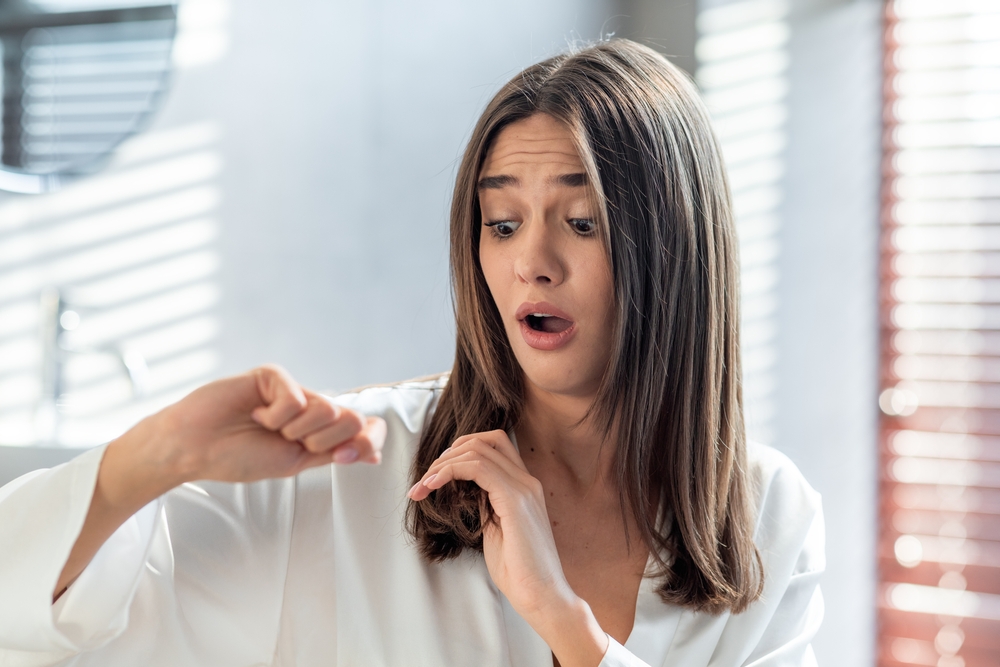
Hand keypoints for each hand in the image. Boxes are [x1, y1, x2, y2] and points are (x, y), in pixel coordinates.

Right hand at [148, 364, 385, 485]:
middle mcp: (311, 405)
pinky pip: (296, 399)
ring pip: (327, 408)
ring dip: (295, 430)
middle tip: (288, 442)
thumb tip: (375, 454)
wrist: (196, 448)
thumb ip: (335, 453)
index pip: (364, 425)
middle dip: (321, 441)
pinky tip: (255, 413)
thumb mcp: (296, 462)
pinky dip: (274, 417)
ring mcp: (294, 388)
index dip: (369, 438)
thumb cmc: (239, 456)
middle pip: (351, 418)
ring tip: (268, 428)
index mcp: (319, 428)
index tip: (347, 455)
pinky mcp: (275, 375)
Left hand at [407, 431, 606, 665]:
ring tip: (423, 485)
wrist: (543, 596)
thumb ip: (486, 504)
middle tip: (425, 479)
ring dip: (443, 463)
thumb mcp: (495, 529)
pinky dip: (450, 471)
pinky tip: (433, 486)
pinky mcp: (515, 501)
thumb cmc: (519, 571)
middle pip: (485, 440)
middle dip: (449, 453)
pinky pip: (478, 468)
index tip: (437, 474)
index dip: (461, 451)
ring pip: (477, 450)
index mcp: (524, 487)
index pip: (493, 445)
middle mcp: (527, 481)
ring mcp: (523, 489)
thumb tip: (466, 487)